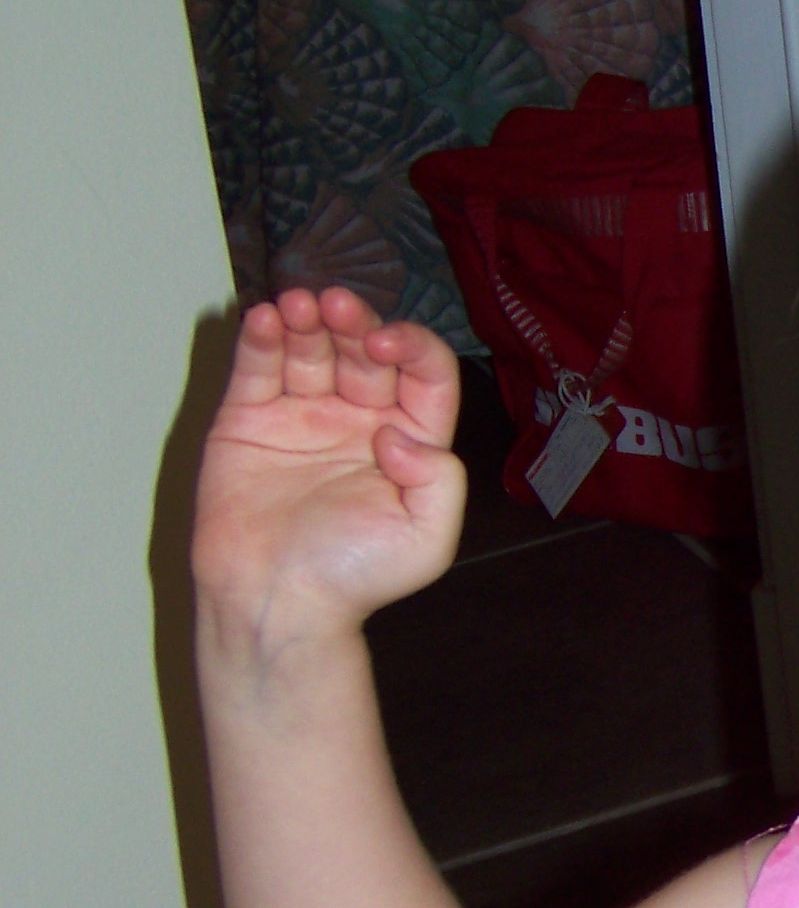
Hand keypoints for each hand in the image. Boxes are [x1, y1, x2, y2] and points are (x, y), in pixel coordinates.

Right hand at [194, 287, 465, 642]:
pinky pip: (258, 367)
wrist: (275, 602)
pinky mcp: (249, 420)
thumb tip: (397, 432)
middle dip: (354, 321)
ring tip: (298, 305)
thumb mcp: (427, 538)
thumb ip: (440, 480)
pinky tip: (267, 318)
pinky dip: (262, 338)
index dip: (411, 346)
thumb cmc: (353, 577)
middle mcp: (358, 420)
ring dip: (307, 319)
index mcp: (409, 440)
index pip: (422, 372)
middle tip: (336, 306)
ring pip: (311, 349)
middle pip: (363, 350)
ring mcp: (302, 416)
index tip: (384, 344)